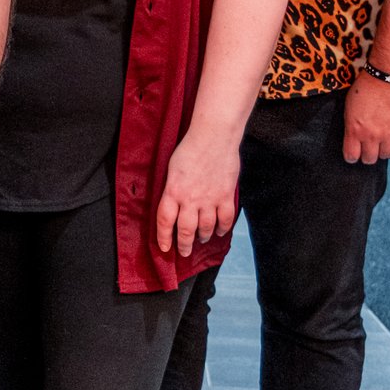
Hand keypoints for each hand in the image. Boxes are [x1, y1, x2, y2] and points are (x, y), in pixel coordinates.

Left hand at [156, 127, 238, 257]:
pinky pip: (225, 219)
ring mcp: (209, 199)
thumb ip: (171, 188)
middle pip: (185, 230)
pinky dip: (223, 229)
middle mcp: (190, 199)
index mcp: (172, 191)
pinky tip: (220, 232)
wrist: (213, 137)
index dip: (163, 238)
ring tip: (201, 240)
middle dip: (184, 245)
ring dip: (202, 237)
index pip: (164, 222)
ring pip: (206, 228)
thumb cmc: (190, 148)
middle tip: (184, 252)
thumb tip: (172, 203)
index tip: (164, 247)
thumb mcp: (171, 169)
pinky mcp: (225, 196)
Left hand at [342, 72, 389, 164]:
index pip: (351, 156)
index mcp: (355, 129)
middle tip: (368, 148)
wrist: (389, 75)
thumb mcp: (350, 107)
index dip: (351, 156)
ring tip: (381, 145)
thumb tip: (354, 138)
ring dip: (382, 152)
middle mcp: (372, 135)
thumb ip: (352, 125)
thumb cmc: (366, 87)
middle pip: (369, 159)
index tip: (353, 153)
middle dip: (366, 155)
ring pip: (385, 156)